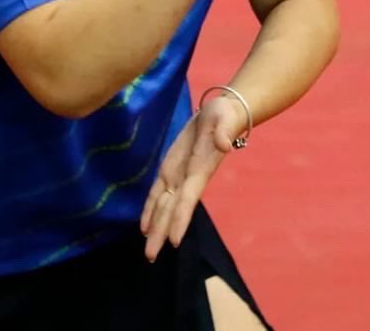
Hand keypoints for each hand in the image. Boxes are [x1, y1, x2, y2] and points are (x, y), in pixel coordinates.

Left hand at [139, 94, 245, 261]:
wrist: (221, 112)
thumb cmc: (225, 115)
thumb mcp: (225, 118)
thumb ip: (225, 132)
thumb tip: (224, 144)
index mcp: (200, 170)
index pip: (188, 200)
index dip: (180, 220)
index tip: (174, 242)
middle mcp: (189, 179)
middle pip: (172, 211)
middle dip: (162, 234)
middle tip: (151, 257)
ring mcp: (179, 175)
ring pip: (164, 206)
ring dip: (156, 228)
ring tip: (148, 250)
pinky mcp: (171, 167)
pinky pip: (158, 192)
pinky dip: (151, 209)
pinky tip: (145, 226)